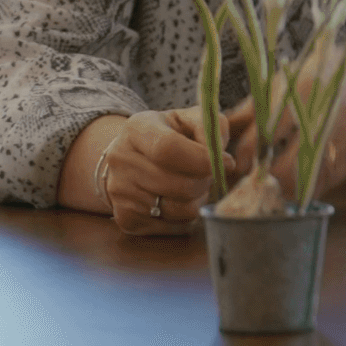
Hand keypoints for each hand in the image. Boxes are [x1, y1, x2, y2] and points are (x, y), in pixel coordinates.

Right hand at [100, 110, 233, 234]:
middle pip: (177, 184)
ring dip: (197, 199)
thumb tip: (222, 160)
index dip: (202, 160)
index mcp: (136, 128)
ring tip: (194, 185)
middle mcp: (121, 159)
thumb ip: (211, 128)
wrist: (131, 157)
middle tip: (210, 174)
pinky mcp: (125, 218)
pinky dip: (185, 215)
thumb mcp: (189, 119)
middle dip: (205, 182)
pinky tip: (178, 198)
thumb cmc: (169, 135)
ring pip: (180, 209)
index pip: (167, 148)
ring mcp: (120, 191)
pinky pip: (173, 226)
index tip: (226, 162)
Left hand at [223, 52, 345, 198]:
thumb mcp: (288, 82)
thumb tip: (215, 131)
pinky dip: (298, 194)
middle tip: (240, 187)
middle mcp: (326, 122)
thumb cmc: (326, 79)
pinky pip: (319, 189)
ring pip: (303, 186)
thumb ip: (253, 109)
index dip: (242, 158)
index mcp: (303, 94)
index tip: (227, 167)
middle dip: (259, 184)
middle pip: (285, 170)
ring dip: (277, 194)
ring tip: (257, 193)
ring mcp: (343, 146)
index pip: (264, 137)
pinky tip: (283, 192)